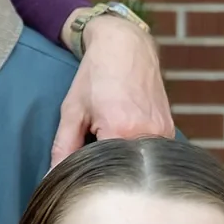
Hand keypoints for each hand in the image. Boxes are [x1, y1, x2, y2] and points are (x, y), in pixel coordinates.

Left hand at [49, 13, 174, 165]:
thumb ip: (63, 148)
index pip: (103, 172)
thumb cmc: (96, 75)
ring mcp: (164, 132)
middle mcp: (148, 134)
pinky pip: (151, 152)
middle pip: (123, 169)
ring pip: (138, 162)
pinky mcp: (170, 129)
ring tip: (109, 133)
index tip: (81, 163)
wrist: (125, 46)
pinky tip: (124, 132)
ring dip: (122, 158)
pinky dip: (136, 150)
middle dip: (106, 166)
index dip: (90, 172)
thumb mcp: (72, 111)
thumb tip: (53, 177)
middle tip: (94, 142)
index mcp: (121, 131)